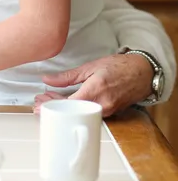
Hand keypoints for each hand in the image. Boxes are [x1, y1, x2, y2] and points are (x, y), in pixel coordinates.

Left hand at [34, 53, 154, 116]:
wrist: (142, 73)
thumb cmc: (119, 67)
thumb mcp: (90, 67)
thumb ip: (68, 76)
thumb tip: (47, 80)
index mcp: (95, 91)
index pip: (68, 104)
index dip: (51, 106)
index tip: (38, 105)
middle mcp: (101, 104)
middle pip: (71, 111)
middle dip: (53, 107)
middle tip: (39, 103)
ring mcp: (106, 111)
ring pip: (78, 114)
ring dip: (63, 108)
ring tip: (49, 101)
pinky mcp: (109, 113)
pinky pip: (87, 113)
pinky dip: (74, 109)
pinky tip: (65, 103)